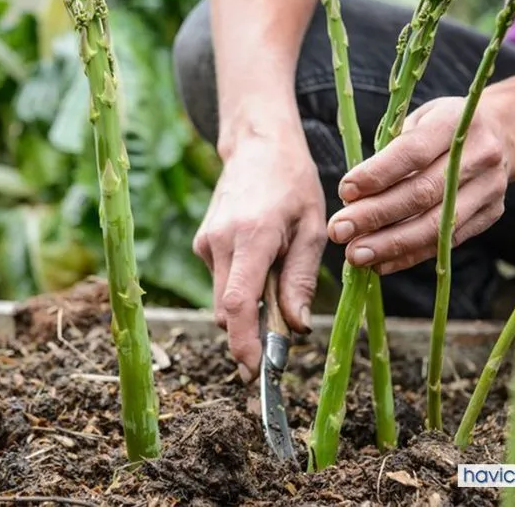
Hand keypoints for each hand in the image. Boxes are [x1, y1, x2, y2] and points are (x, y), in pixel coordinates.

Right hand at [194, 128, 326, 380]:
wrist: (258, 145)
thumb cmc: (293, 183)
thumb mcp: (312, 228)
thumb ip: (301, 280)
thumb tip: (297, 328)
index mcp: (252, 236)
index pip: (237, 303)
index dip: (244, 342)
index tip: (256, 370)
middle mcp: (220, 241)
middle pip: (226, 310)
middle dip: (249, 335)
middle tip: (280, 344)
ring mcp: (206, 242)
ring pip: (222, 298)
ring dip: (248, 310)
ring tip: (279, 287)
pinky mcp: (202, 243)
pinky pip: (221, 281)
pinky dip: (241, 289)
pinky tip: (263, 266)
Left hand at [327, 95, 514, 274]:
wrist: (503, 134)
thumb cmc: (443, 126)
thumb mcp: (417, 121)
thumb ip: (389, 153)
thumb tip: (351, 198)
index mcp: (455, 122)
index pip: (413, 152)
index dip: (377, 175)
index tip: (344, 192)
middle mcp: (479, 155)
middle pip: (422, 193)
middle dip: (375, 215)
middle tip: (338, 230)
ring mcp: (489, 188)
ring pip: (436, 225)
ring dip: (390, 244)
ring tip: (355, 255)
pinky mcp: (490, 215)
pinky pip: (445, 243)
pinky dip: (409, 256)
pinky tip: (379, 264)